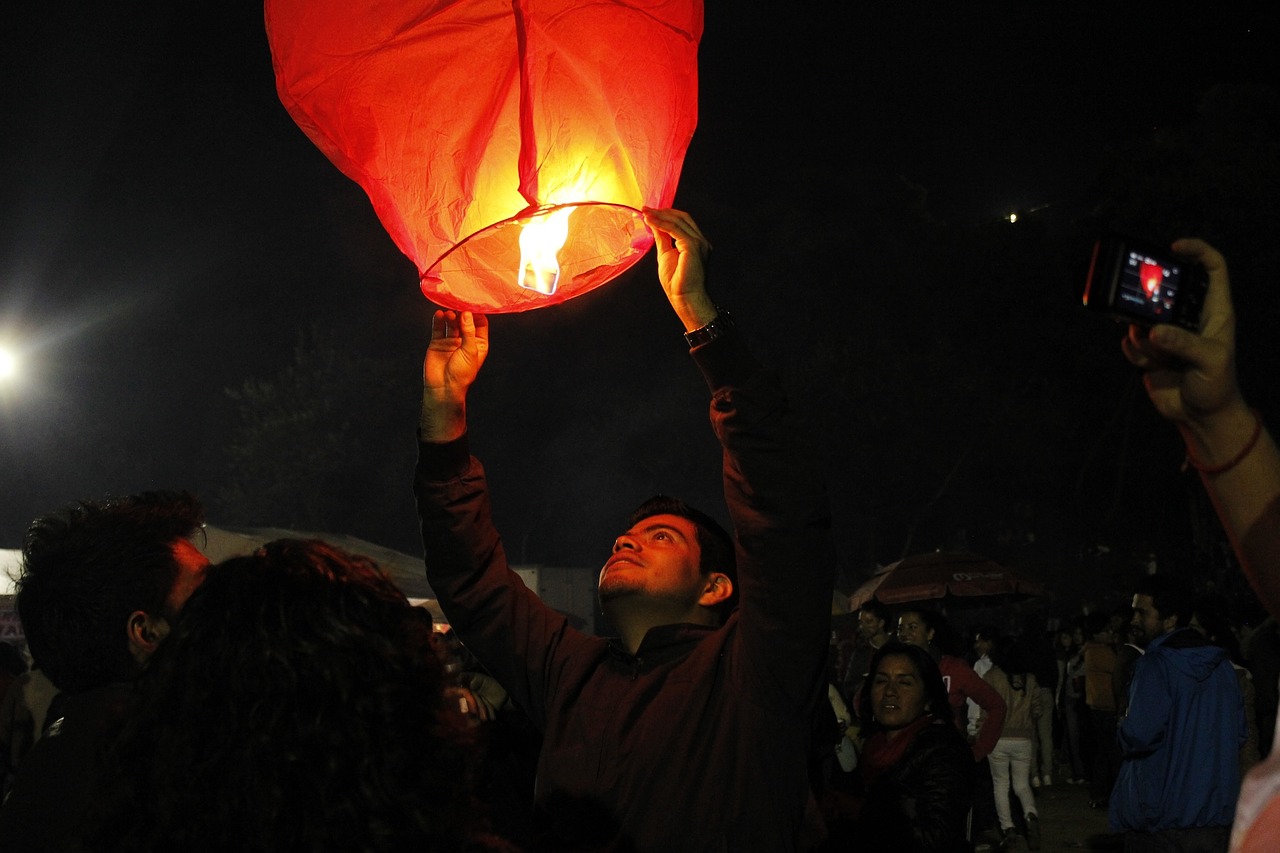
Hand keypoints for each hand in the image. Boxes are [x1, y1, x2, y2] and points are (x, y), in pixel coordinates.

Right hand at [420, 310, 488, 441]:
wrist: (443, 388)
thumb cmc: (461, 374)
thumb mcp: (470, 351)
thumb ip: (468, 331)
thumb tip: (467, 313)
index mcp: (478, 343)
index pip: (480, 323)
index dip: (477, 313)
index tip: (473, 302)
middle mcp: (465, 340)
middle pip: (465, 320)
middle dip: (462, 311)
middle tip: (459, 301)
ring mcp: (451, 341)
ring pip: (451, 322)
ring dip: (450, 315)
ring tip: (449, 312)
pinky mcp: (437, 342)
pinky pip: (438, 328)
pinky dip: (438, 320)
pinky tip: (439, 314)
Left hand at [642, 207, 716, 331]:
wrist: (685, 298)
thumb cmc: (677, 283)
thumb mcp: (666, 255)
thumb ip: (663, 239)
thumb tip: (655, 224)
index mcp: (697, 243)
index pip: (682, 222)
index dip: (666, 214)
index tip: (649, 212)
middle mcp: (701, 241)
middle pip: (682, 217)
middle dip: (663, 211)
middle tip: (645, 209)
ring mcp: (699, 243)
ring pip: (678, 221)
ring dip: (660, 215)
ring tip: (645, 213)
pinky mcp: (693, 246)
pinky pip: (674, 229)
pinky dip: (661, 223)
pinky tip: (650, 221)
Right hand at [1120, 239, 1248, 435]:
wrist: (1200, 417)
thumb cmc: (1218, 386)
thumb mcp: (1210, 362)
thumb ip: (1183, 343)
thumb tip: (1152, 331)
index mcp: (1214, 311)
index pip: (1211, 269)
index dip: (1196, 252)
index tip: (1174, 248)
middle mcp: (1189, 318)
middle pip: (1165, 291)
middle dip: (1150, 302)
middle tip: (1143, 312)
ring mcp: (1167, 334)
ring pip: (1142, 319)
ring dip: (1144, 338)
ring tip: (1159, 357)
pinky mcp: (1149, 351)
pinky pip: (1131, 343)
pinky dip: (1135, 354)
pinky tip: (1150, 365)